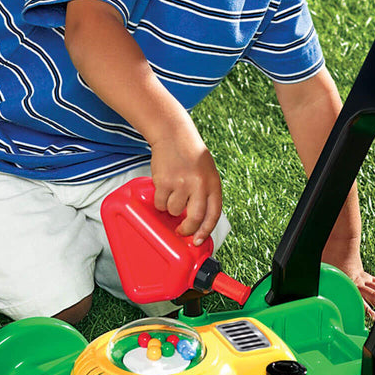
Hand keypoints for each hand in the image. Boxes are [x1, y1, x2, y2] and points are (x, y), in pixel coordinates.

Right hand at [149, 130, 222, 245]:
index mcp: (213, 183)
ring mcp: (181, 184)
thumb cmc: (190, 154)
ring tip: (172, 193)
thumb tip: (199, 220)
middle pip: (194, 219)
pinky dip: (160, 201)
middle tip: (181, 230)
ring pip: (174, 211)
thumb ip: (206, 193)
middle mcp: (199, 185)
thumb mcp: (207, 172)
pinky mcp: (164, 182)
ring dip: (171, 208)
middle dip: (187, 229)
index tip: (199, 240)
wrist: (173, 135)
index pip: (213, 214)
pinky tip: (163, 188)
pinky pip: (160, 203)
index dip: (206, 231)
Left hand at [322, 244, 374, 320]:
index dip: (367, 312)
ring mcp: (364, 278)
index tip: (371, 321)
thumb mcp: (323, 273)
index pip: (361, 302)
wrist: (340, 241)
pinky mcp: (366, 275)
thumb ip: (322, 284)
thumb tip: (312, 291)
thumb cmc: (330, 255)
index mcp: (350, 284)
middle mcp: (359, 282)